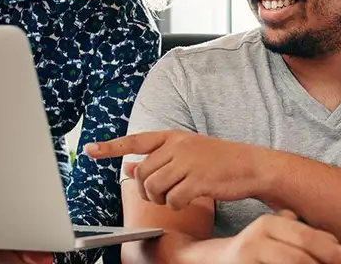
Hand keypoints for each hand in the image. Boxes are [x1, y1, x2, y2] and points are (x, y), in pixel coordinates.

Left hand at [85, 130, 268, 209]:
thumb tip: (129, 167)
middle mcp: (177, 145)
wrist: (251, 165)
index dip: (111, 146)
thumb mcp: (186, 153)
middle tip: (164, 194)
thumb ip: (158, 158)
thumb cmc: (217, 161)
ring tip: (176, 196)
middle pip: (143, 173)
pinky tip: (189, 200)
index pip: (136, 140)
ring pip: (154, 187)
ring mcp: (188, 161)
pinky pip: (173, 199)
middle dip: (147, 190)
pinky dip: (178, 205)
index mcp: (173, 136)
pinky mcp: (198, 179)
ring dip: (161, 199)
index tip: (89, 150)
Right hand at [183, 211, 340, 263]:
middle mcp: (257, 239)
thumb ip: (295, 231)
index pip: (307, 237)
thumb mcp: (269, 233)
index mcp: (268, 224)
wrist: (206, 260)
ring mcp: (249, 258)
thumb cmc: (246, 250)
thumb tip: (336, 243)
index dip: (331, 249)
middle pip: (301, 257)